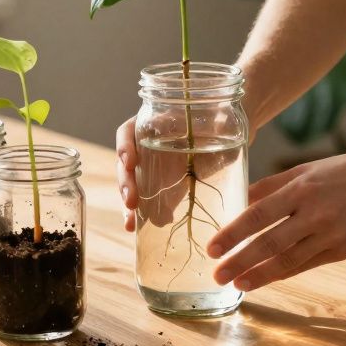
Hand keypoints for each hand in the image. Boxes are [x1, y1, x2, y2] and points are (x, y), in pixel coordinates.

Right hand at [115, 115, 239, 232]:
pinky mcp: (159, 185)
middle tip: (131, 201)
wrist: (221, 134)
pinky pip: (145, 199)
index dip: (124, 147)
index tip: (129, 162)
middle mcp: (143, 145)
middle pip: (125, 163)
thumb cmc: (214, 120)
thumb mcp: (214, 118)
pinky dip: (141, 214)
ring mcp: (149, 167)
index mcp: (150, 124)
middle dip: (125, 183)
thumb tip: (220, 122)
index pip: (128, 132)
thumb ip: (215, 121)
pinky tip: (138, 227)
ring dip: (128, 203)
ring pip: (131, 184)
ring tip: (130, 223)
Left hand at [207, 148, 345, 290]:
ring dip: (260, 275)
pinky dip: (283, 274)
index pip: (258, 215)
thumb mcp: (303, 170)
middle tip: (217, 275)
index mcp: (301, 189)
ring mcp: (331, 235)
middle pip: (270, 244)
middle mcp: (315, 214)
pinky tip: (265, 279)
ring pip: (288, 261)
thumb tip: (237, 203)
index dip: (233, 234)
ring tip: (238, 284)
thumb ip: (269, 187)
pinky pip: (306, 266)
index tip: (212, 248)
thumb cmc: (341, 172)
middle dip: (240, 262)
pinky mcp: (342, 251)